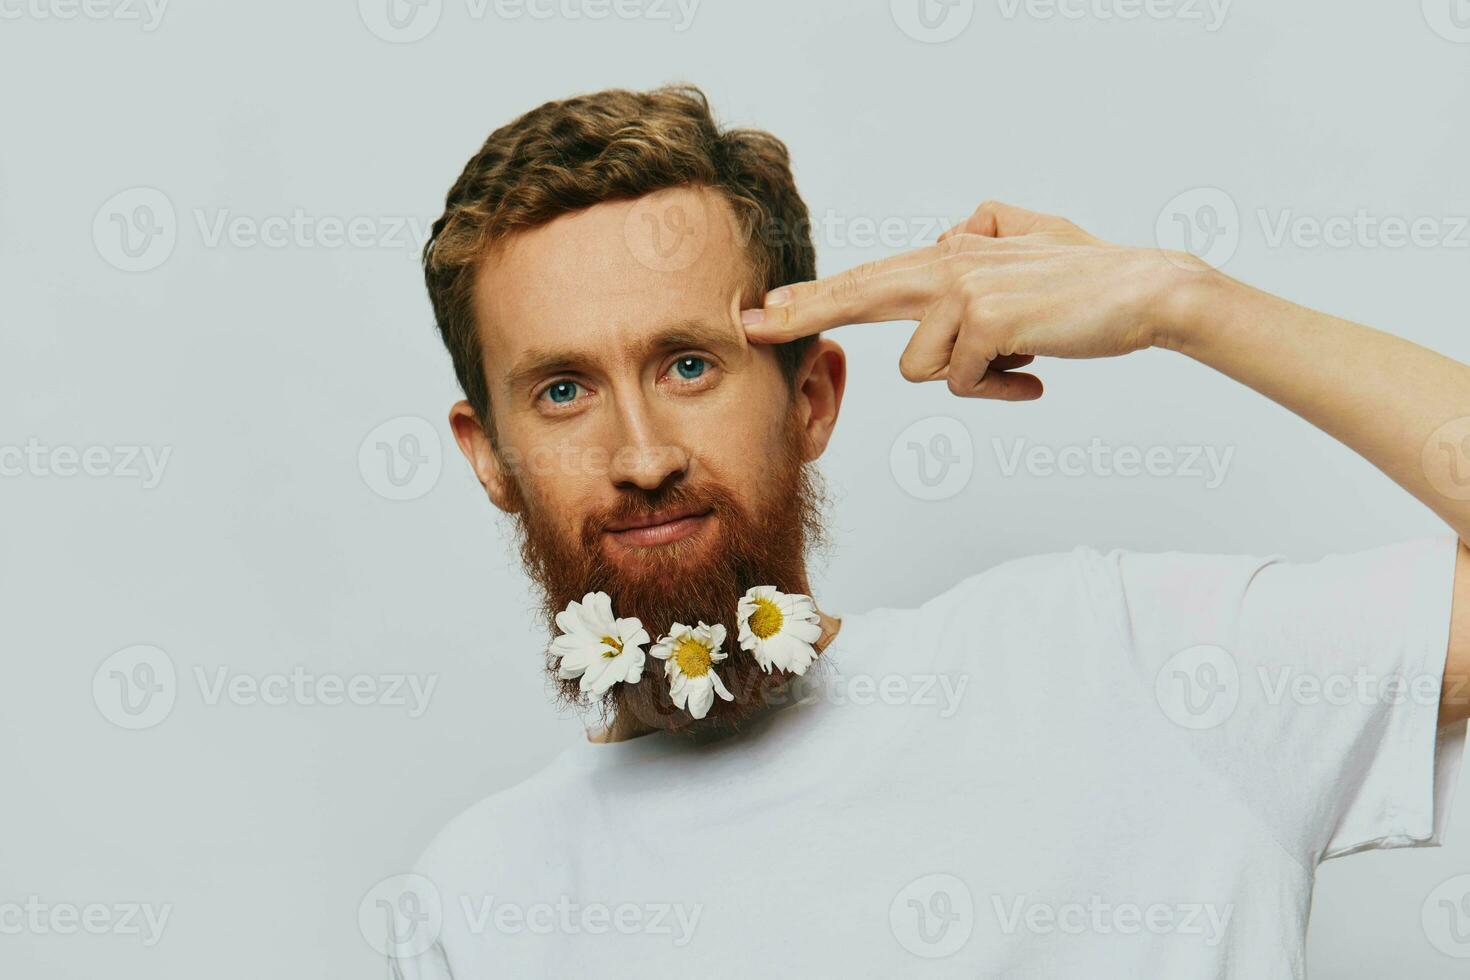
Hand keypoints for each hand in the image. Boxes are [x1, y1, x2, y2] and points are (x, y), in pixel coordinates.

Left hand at [741, 200, 1213, 399]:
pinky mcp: (985, 321)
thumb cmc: (1084, 278)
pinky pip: (965, 383)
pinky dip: (1000, 389)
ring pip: (924, 368)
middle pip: (859, 295)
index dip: (815, 296)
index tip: (765, 308)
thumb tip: (943, 235)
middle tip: (751, 322)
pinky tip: (1035, 366)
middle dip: (802, 312)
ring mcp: (964, 291)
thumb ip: (980, 237)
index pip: (869, 278)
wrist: (1143, 290)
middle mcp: (948, 264)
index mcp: (949, 256)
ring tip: (1017, 357)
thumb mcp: (1024, 245)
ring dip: (971, 379)